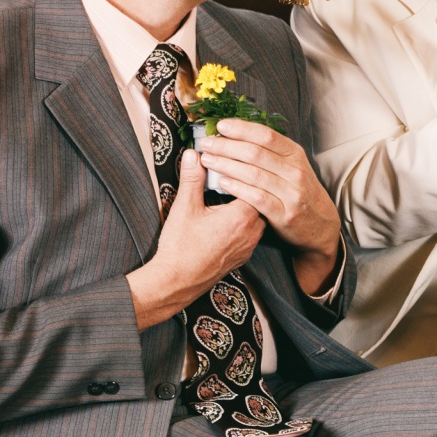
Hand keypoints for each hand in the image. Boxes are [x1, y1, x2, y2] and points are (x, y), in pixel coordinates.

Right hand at [126, 149, 265, 329]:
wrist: (177, 282)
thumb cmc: (180, 246)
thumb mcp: (184, 207)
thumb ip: (192, 178)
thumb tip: (193, 154)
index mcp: (242, 215)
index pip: (254, 184)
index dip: (243, 171)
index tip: (232, 162)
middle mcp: (253, 231)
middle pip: (259, 199)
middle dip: (247, 186)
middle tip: (233, 174)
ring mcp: (250, 245)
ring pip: (258, 217)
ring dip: (247, 205)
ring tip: (231, 194)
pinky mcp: (244, 256)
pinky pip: (251, 232)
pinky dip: (244, 222)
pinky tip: (230, 216)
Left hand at [192, 118, 343, 292]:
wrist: (319, 223)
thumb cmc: (299, 191)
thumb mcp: (292, 165)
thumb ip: (270, 152)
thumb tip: (238, 134)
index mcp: (295, 154)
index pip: (266, 135)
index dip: (241, 129)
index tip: (220, 125)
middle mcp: (295, 171)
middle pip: (255, 153)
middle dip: (226, 146)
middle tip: (206, 143)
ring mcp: (291, 193)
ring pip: (253, 174)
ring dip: (226, 165)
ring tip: (208, 160)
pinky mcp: (284, 213)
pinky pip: (256, 197)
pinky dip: (237, 188)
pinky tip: (222, 182)